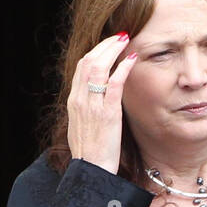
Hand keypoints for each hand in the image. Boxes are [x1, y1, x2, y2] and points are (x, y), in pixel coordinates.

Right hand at [66, 33, 137, 173]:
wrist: (91, 171)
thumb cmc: (91, 152)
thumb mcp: (83, 126)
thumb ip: (88, 109)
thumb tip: (97, 98)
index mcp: (74, 101)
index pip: (81, 67)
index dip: (94, 51)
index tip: (107, 44)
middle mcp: (80, 99)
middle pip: (88, 61)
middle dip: (104, 45)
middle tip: (119, 35)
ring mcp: (92, 105)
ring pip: (98, 67)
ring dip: (112, 50)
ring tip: (125, 40)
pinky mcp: (107, 114)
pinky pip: (113, 84)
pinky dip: (122, 68)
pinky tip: (131, 59)